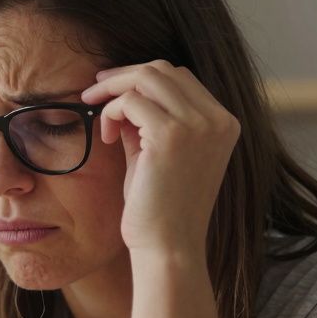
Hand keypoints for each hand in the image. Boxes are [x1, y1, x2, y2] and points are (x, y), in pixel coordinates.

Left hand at [80, 59, 239, 258]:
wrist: (168, 247)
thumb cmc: (159, 209)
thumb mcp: (156, 155)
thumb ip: (147, 123)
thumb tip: (122, 95)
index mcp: (223, 123)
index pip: (181, 77)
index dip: (142, 78)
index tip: (112, 91)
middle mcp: (217, 119)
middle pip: (164, 70)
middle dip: (123, 76)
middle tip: (93, 93)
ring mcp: (198, 125)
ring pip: (146, 77)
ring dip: (113, 90)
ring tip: (97, 115)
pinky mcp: (171, 135)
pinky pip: (130, 101)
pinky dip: (110, 111)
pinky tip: (105, 137)